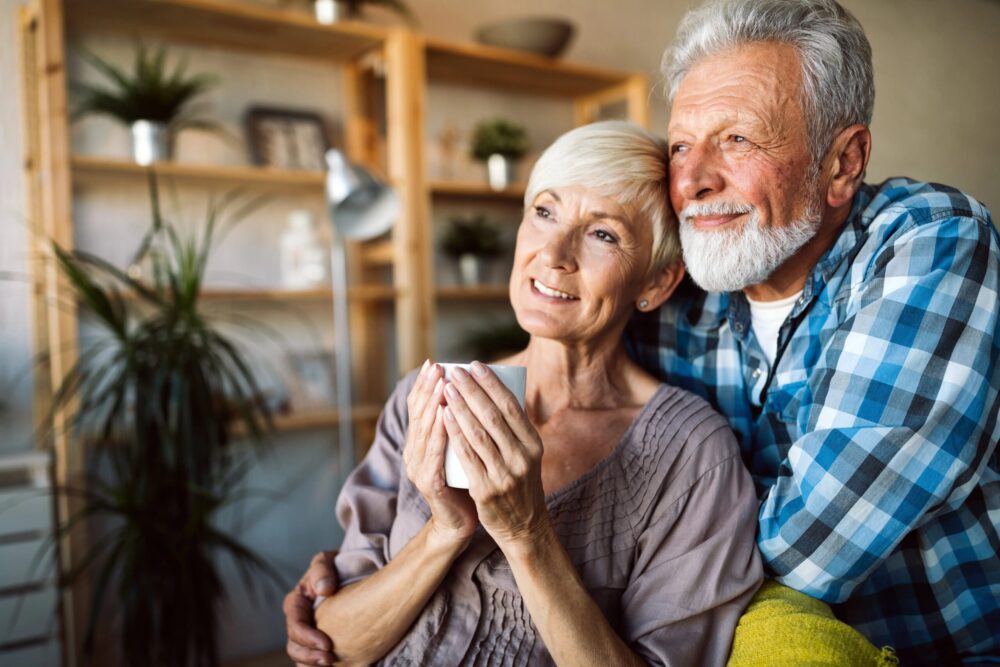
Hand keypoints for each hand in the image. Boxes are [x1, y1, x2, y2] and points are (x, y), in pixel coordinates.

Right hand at [283, 550, 337, 665]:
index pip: (295, 625)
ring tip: (332, 664)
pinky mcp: (319, 642)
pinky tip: (335, 666)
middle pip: (294, 646)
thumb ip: (322, 571)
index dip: (307, 637)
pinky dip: (317, 666)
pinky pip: (313, 660)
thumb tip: (325, 589)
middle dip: (310, 656)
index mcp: (296, 603)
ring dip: (312, 664)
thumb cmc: (335, 565)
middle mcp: (299, 621)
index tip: (327, 643)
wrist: (351, 571)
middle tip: (330, 659)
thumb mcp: (326, 561)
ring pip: (301, 657)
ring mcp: (308, 633)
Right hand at [403, 361, 478, 545]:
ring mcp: (419, 467)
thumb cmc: (467, 480)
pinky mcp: (430, 483)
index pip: (418, 407)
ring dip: (433, 404)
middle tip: (438, 367)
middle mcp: (414, 452)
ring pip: (425, 430)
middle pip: (419, 414)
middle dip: (429, 388)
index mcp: (421, 442)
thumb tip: (479, 392)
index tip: (435, 362)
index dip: (424, 384)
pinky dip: (439, 433)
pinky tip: (444, 416)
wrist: (461, 522)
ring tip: (443, 383)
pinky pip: (434, 454)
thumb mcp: (462, 448)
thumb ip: (463, 426)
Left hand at [442, 362, 548, 550]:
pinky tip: (444, 417)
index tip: (475, 365)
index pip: (512, 406)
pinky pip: (467, 456)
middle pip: (493, 416)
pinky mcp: (486, 490)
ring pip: (478, 433)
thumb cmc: (520, 483)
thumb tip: (495, 391)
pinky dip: (455, 433)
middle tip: (455, 372)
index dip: (492, 384)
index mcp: (533, 444)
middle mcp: (522, 457)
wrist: (523, 527)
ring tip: (446, 389)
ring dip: (460, 407)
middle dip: (472, 390)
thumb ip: (514, 430)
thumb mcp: (527, 455)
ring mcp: (504, 474)